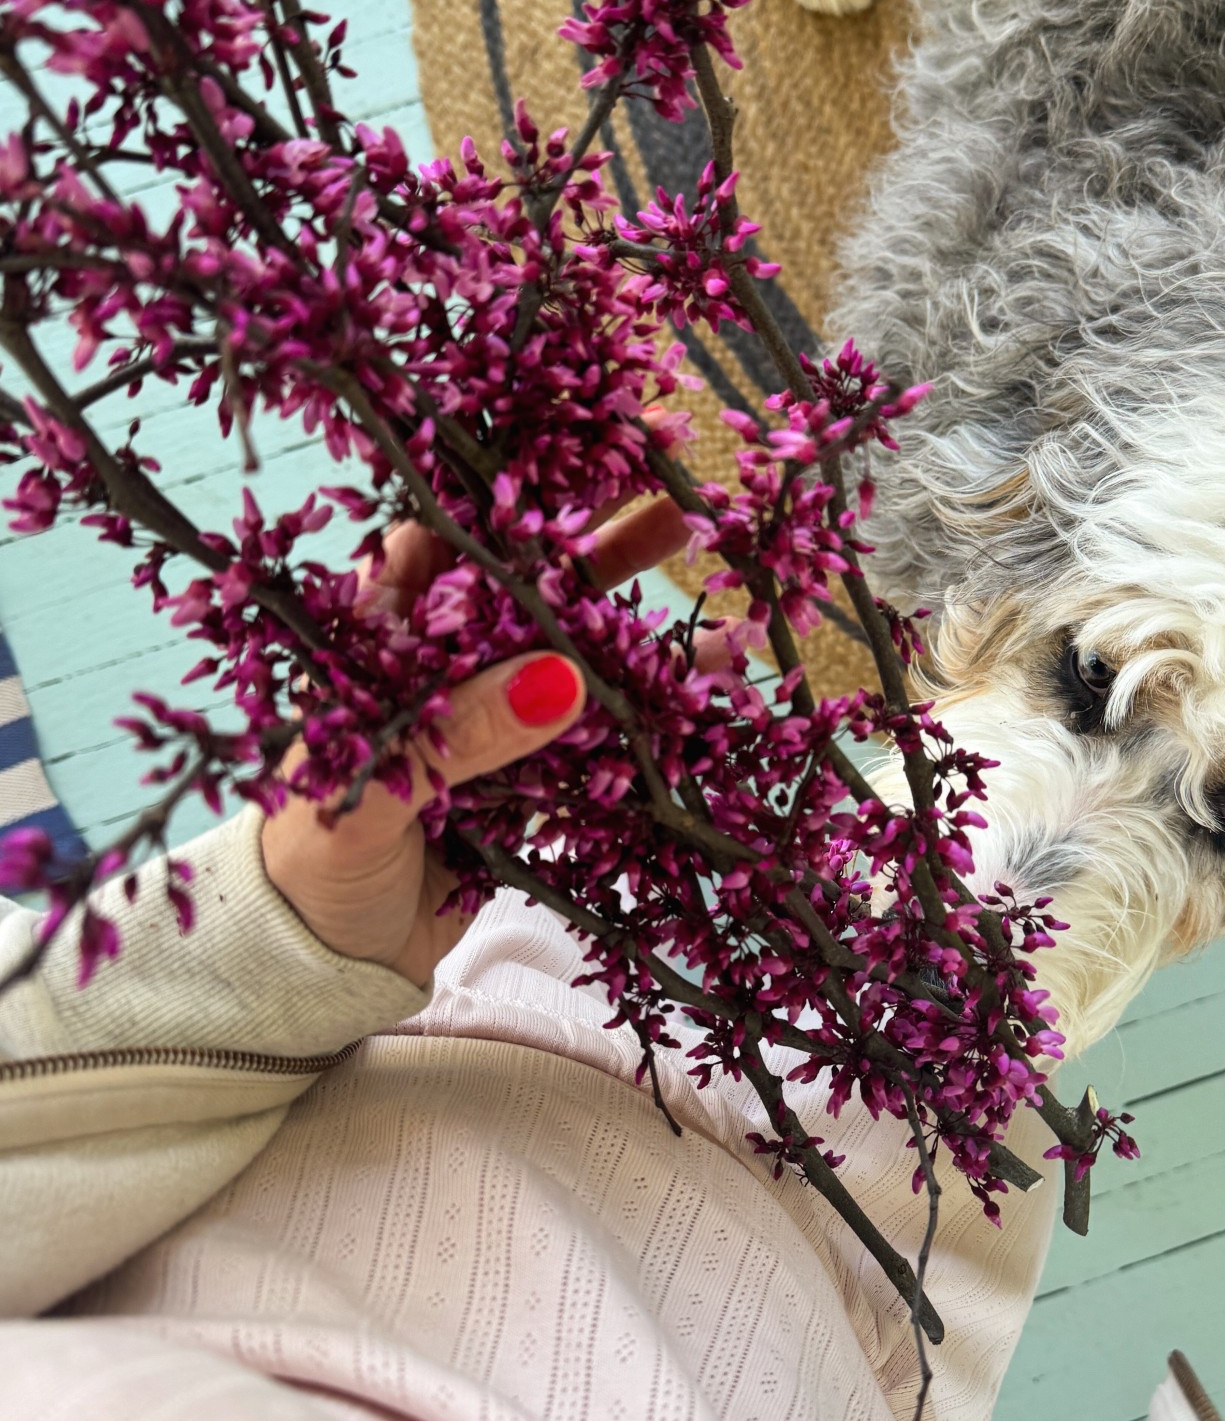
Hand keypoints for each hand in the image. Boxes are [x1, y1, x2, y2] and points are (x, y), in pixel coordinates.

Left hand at [260, 495, 690, 985]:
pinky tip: (710, 694)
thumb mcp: (371, 793)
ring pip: (578, 660)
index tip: (589, 453)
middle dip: (604, 547)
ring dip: (646, 635)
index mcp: (380, 642)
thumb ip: (460, 734)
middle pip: (530, 589)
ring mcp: (488, 724)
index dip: (515, 493)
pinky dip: (652, 720)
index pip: (446, 540)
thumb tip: (563, 679)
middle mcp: (440, 668)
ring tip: (721, 601)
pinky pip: (600, 742)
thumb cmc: (308, 866)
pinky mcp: (526, 785)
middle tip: (684, 508)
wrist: (318, 968)